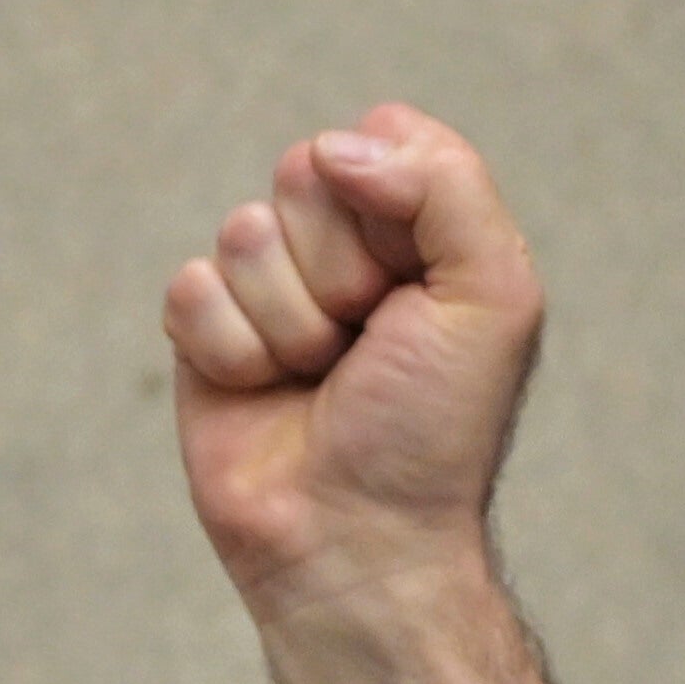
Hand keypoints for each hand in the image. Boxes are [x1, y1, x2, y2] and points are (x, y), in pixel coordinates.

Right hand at [157, 105, 575, 683]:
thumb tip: (338, 146)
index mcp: (423, 237)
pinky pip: (191, 286)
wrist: (358, 540)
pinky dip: (231, 349)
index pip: (379, 143)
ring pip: (243, 232)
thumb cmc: (433, 433)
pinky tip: (265, 396)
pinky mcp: (207, 334)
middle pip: (302, 173)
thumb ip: (447, 187)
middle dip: (338, 266)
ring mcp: (273, 290)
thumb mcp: (493, 298)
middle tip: (367, 344)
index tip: (416, 292)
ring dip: (289, 319)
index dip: (390, 209)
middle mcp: (348, 254)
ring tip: (319, 381)